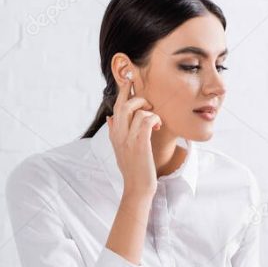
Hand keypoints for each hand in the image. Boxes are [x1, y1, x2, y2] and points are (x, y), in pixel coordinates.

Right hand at [106, 76, 160, 198]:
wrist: (137, 188)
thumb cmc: (133, 169)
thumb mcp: (119, 150)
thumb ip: (114, 132)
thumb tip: (110, 117)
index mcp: (114, 134)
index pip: (116, 106)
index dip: (123, 91)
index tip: (129, 78)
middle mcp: (118, 134)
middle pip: (123, 104)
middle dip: (136, 97)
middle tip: (148, 104)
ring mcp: (128, 138)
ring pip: (136, 110)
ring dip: (150, 112)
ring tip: (155, 122)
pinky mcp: (139, 143)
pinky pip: (147, 120)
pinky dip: (155, 120)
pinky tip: (158, 127)